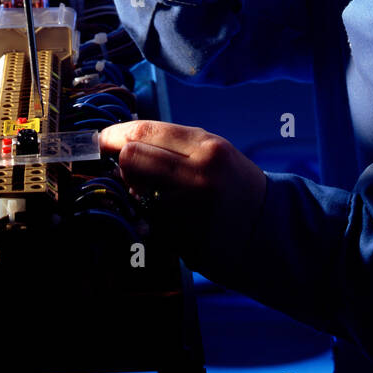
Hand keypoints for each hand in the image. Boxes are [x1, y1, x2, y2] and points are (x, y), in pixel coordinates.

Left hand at [99, 120, 266, 277]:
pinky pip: (148, 223)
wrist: (270, 229)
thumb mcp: (212, 151)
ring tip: (156, 198)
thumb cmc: (234, 184)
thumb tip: (121, 143)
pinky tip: (170, 220)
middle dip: (122, 163)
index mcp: (206, 148)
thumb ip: (171, 145)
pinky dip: (149, 220)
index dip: (115, 134)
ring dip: (135, 195)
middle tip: (128, 171)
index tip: (102, 139)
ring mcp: (190, 212)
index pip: (145, 131)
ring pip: (134, 193)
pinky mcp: (183, 241)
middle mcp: (198, 177)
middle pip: (131, 159)